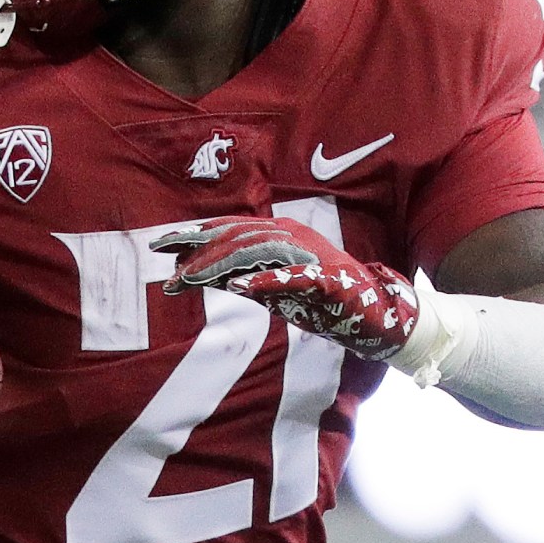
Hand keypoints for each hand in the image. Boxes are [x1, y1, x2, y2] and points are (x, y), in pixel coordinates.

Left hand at [151, 217, 418, 359]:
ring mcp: (311, 256)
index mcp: (283, 236)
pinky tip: (237, 286)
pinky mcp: (326, 280)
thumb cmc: (326, 301)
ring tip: (188, 277)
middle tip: (164, 255)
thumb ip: (244, 277)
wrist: (378, 312)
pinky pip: (291, 277)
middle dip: (199, 246)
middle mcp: (295, 238)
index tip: (164, 245)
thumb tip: (202, 274)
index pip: (233, 230)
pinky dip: (264, 280)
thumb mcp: (277, 288)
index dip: (198, 235)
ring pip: (257, 252)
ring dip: (220, 263)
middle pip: (238, 237)